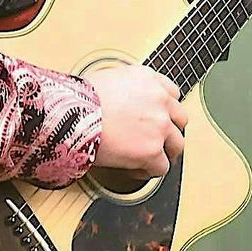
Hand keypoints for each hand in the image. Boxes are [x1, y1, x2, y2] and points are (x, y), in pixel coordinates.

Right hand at [84, 64, 187, 178]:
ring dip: (164, 151)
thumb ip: (125, 89)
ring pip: (176, 144)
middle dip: (169, 130)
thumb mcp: (107, 79)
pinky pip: (162, 167)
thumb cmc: (79, 99)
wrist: (72, 115)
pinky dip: (150, 171)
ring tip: (149, 158)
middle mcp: (159, 100)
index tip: (158, 117)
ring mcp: (159, 126)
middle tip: (157, 138)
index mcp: (148, 79)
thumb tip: (121, 101)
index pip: (171, 93)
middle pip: (179, 118)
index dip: (165, 108)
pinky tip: (135, 169)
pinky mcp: (152, 150)